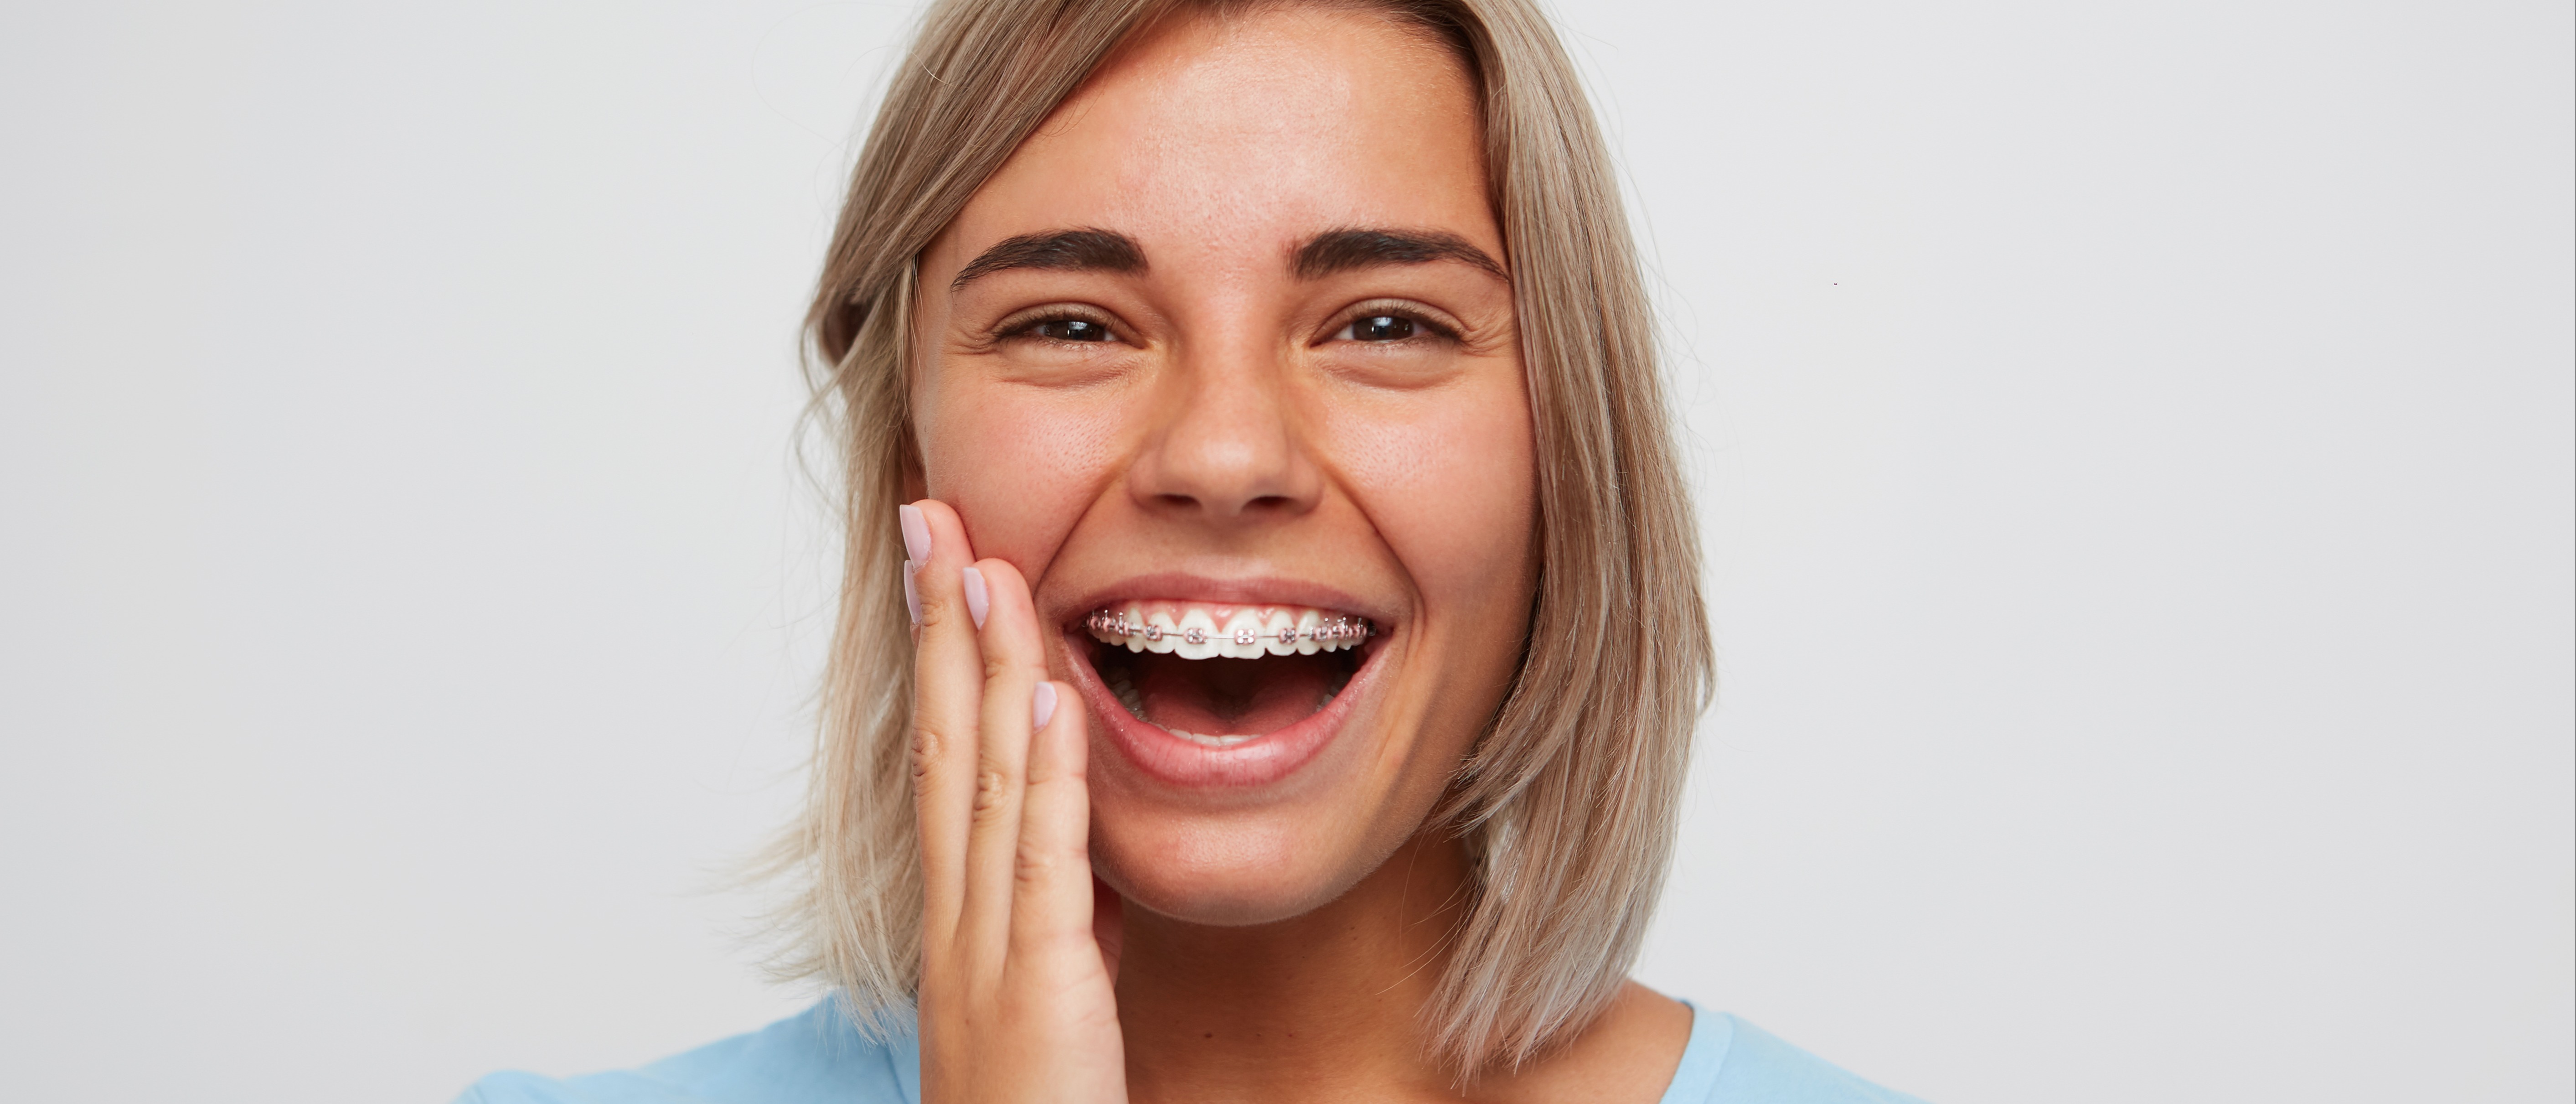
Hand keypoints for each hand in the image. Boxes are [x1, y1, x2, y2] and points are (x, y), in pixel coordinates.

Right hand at [903, 500, 1126, 1103]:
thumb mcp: (1051, 1007)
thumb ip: (1062, 936)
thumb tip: (1088, 884)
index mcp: (961, 920)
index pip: (944, 764)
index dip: (941, 662)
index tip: (944, 570)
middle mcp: (958, 921)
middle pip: (942, 746)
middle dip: (937, 626)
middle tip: (930, 517)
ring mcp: (989, 950)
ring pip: (983, 782)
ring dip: (984, 666)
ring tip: (986, 564)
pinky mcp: (1040, 985)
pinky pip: (1043, 863)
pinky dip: (1046, 774)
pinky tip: (1047, 693)